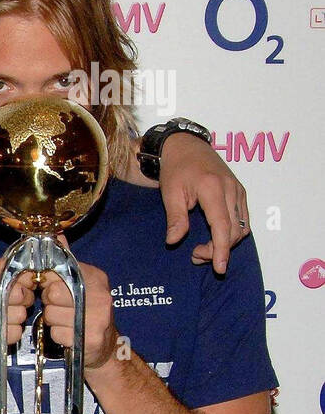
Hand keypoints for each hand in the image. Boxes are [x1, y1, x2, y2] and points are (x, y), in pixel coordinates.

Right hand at [0, 260, 36, 370]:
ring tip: (5, 322)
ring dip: (18, 320)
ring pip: (19, 313)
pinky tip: (2, 334)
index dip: (21, 278)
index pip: (6, 269)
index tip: (22, 285)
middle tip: (14, 306)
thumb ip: (7, 278)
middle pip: (17, 292)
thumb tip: (32, 276)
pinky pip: (15, 332)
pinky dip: (14, 334)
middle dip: (23, 301)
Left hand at [41, 255, 117, 370]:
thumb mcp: (81, 282)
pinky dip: (57, 335)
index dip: (48, 281)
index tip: (50, 286)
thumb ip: (67, 261)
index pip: (58, 271)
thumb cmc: (88, 310)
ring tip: (65, 320)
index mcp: (96, 278)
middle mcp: (100, 296)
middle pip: (52, 293)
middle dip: (49, 302)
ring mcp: (98, 319)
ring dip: (52, 320)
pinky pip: (57, 333)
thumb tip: (57, 235)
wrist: (107, 345)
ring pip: (51, 314)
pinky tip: (68, 334)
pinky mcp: (90, 339)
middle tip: (59, 306)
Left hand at [158, 131, 248, 273]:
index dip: (222, 249)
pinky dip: (231, 232)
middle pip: (234, 231)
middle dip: (218, 249)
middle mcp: (231, 189)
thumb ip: (175, 218)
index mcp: (213, 188)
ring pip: (242, 227)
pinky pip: (243, 219)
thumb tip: (174, 241)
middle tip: (196, 256)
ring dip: (226, 243)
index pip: (223, 226)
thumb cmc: (175, 168)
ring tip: (202, 249)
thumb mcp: (170, 193)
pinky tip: (215, 237)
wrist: (185, 146)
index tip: (220, 268)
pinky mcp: (240, 192)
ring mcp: (238, 190)